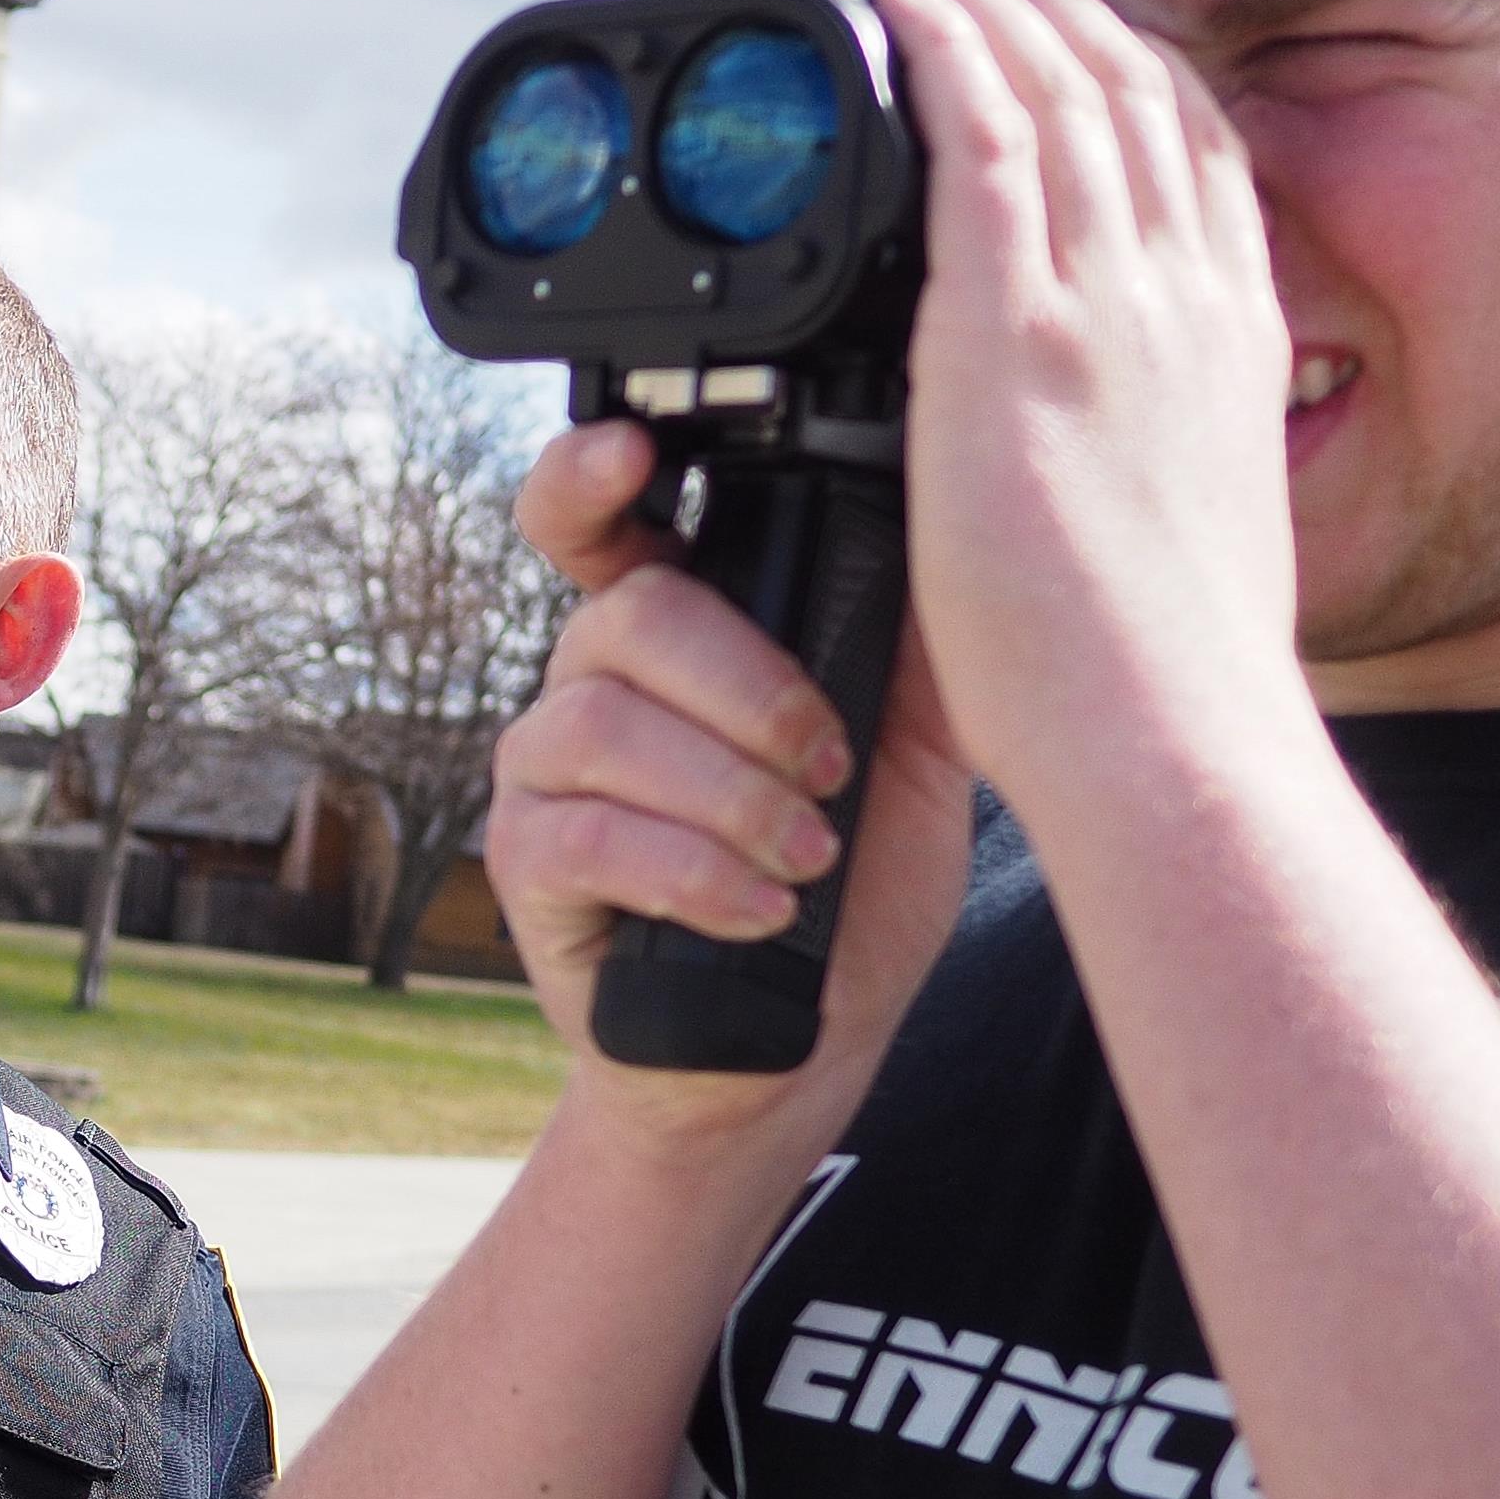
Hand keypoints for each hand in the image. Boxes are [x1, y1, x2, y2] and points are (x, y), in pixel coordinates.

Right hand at [481, 419, 974, 1128]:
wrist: (795, 1046)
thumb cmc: (851, 892)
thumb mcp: (917, 752)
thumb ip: (914, 645)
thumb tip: (972, 527)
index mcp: (681, 636)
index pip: (605, 524)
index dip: (592, 475)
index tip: (632, 452)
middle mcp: (595, 682)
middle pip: (632, 617)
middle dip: (748, 687)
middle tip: (827, 762)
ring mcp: (546, 769)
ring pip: (605, 723)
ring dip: (730, 793)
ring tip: (806, 856)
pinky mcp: (527, 862)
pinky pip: (590, 833)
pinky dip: (691, 871)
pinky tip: (757, 908)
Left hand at [866, 0, 1302, 804]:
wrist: (1168, 738)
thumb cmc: (1161, 680)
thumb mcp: (1191, 523)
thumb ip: (1154, 449)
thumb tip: (1115, 447)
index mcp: (1237, 345)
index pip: (1201, 156)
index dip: (1141, 69)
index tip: (1087, 30)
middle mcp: (1189, 299)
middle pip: (1139, 94)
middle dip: (1067, 12)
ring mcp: (1111, 304)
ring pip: (1063, 91)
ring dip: (999, 6)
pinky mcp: (1019, 328)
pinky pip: (986, 137)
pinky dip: (948, 48)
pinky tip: (904, 2)